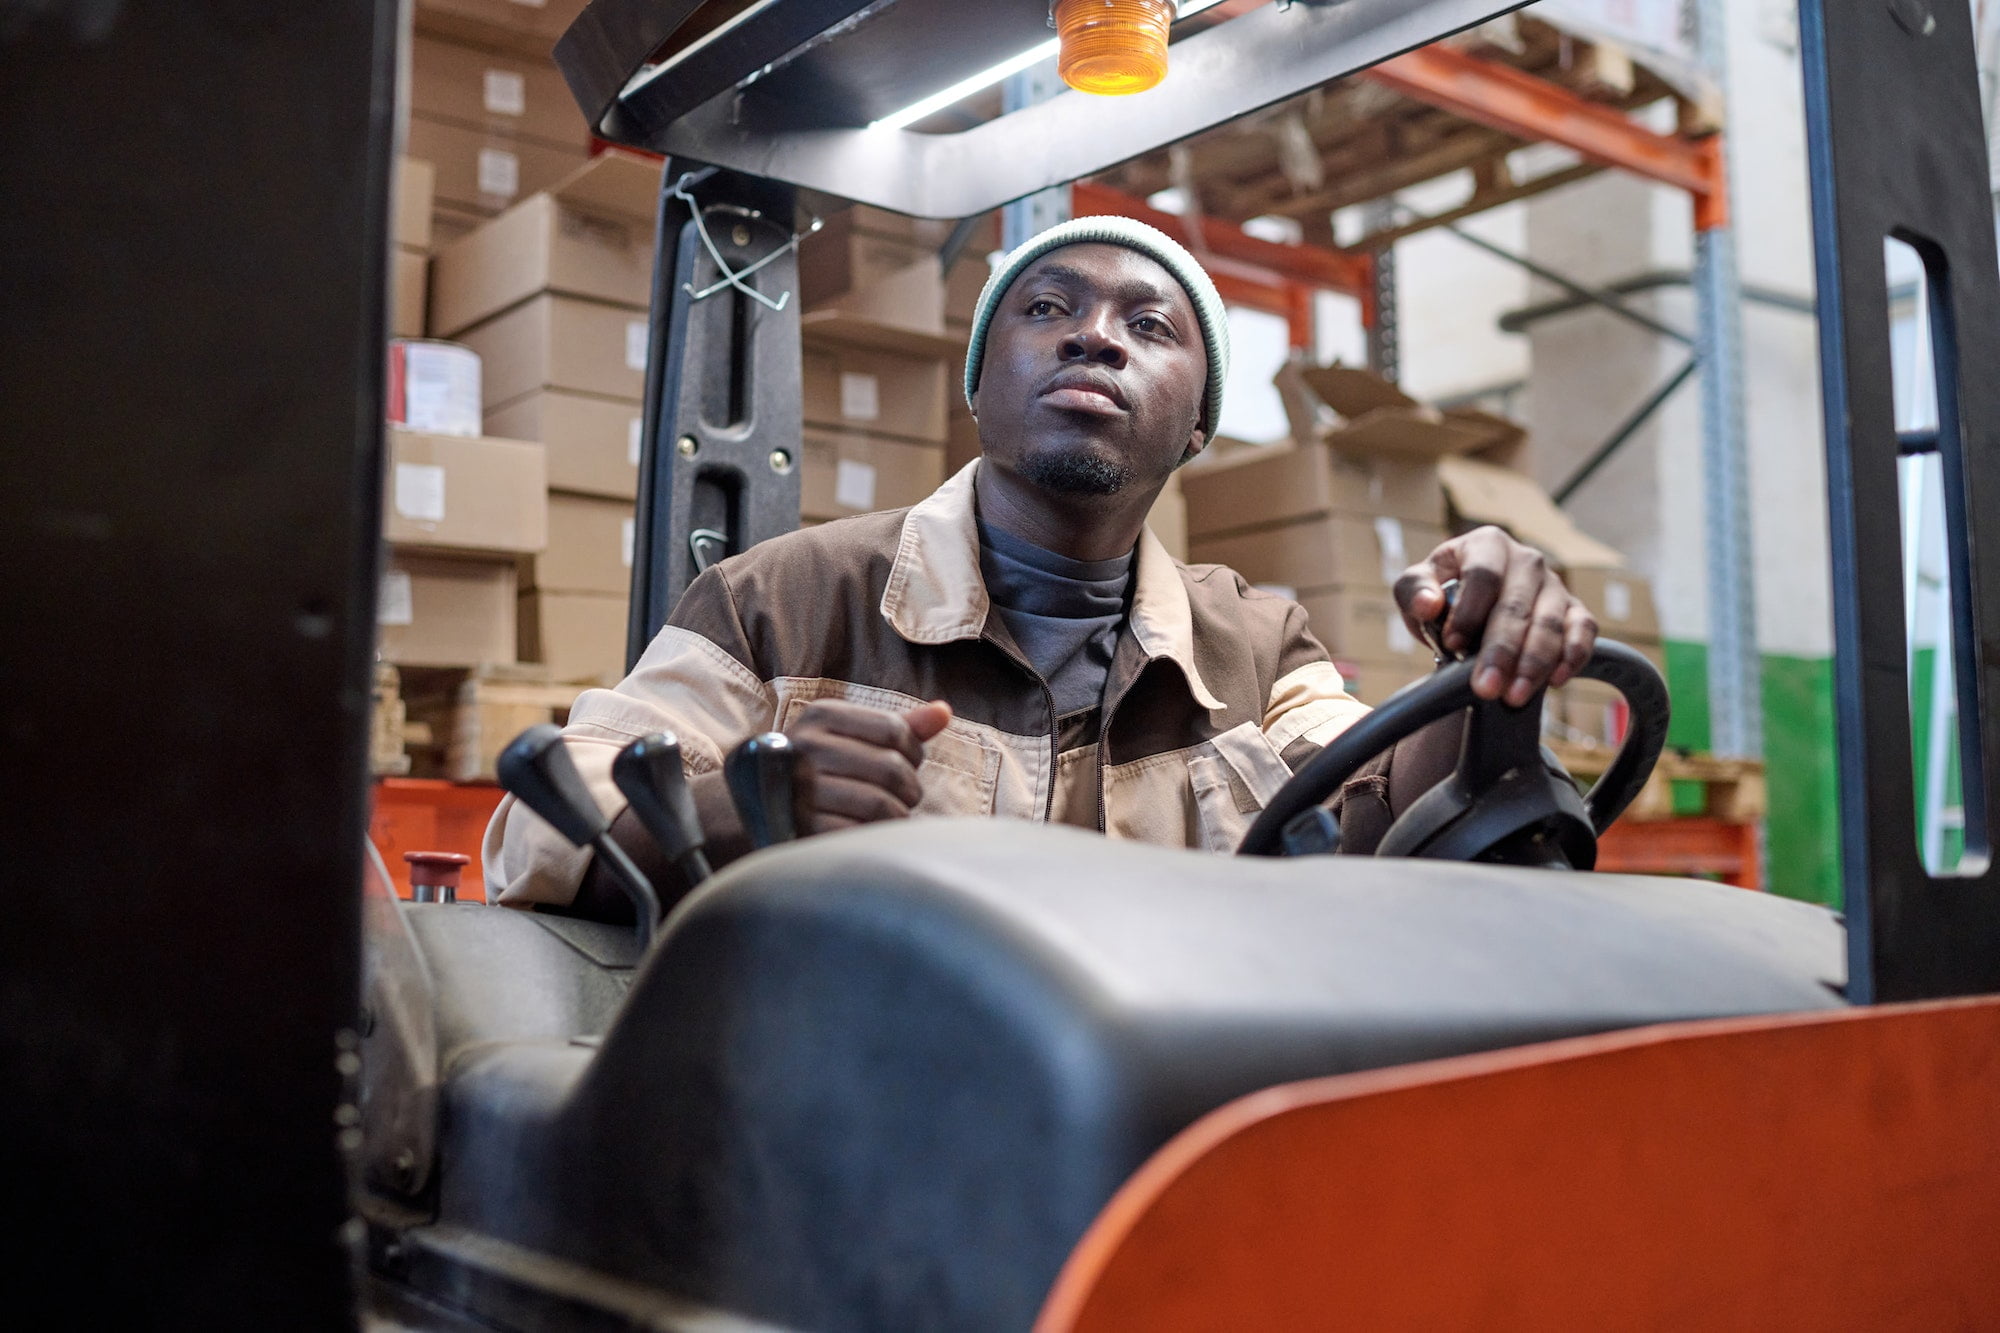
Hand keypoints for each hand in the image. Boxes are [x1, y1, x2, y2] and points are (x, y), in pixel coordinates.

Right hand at [782, 698, 953, 832]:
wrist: (751, 810)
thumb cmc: (817, 769)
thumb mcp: (850, 738)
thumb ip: (898, 727)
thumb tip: (944, 711)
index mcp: (821, 716)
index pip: (896, 731)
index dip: (913, 752)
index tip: (904, 765)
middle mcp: (806, 747)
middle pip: (892, 770)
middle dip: (908, 790)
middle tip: (900, 799)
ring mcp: (799, 790)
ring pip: (882, 806)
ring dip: (895, 818)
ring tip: (886, 818)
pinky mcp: (800, 829)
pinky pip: (859, 835)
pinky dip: (872, 839)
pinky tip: (865, 835)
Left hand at [1394, 525, 1596, 705]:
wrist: (1474, 608)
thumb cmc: (1443, 594)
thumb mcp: (1416, 588)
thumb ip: (1414, 592)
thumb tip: (1427, 604)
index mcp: (1487, 545)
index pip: (1483, 576)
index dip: (1469, 611)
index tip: (1453, 645)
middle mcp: (1526, 560)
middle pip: (1517, 605)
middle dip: (1501, 649)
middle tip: (1485, 687)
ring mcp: (1554, 585)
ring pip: (1550, 622)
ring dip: (1534, 662)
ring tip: (1514, 696)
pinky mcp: (1574, 609)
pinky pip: (1583, 629)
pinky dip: (1574, 655)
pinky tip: (1557, 680)